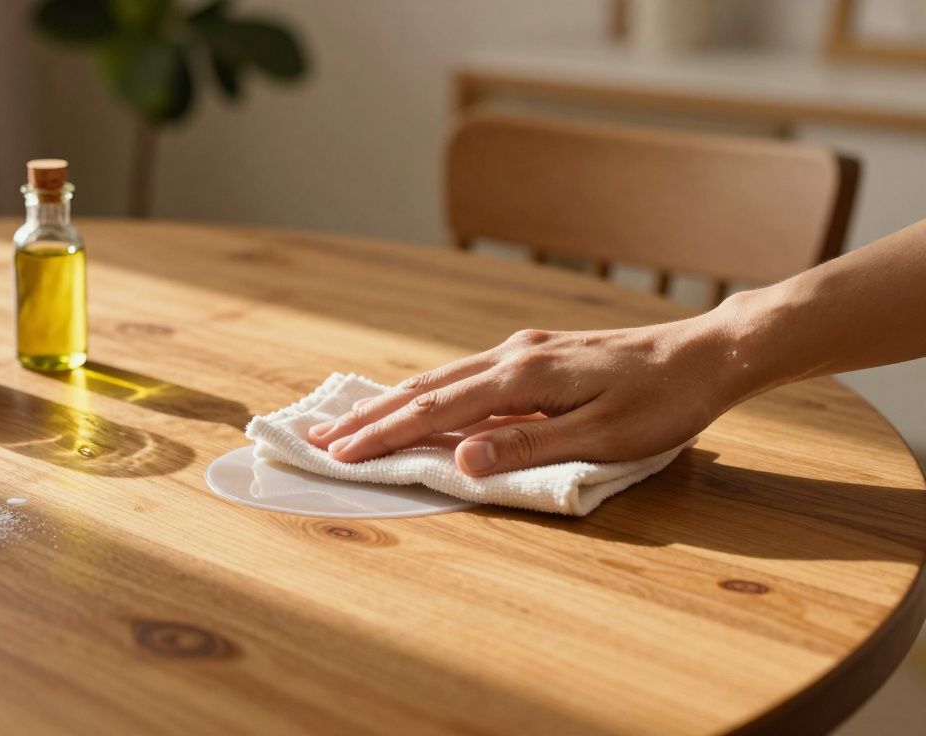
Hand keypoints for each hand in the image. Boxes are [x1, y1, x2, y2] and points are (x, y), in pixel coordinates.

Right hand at [307, 317, 740, 475]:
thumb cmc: (662, 402)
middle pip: (425, 387)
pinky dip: (427, 390)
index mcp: (523, 376)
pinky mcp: (535, 353)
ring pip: (441, 376)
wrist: (707, 352)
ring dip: (393, 401)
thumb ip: (528, 447)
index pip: (436, 409)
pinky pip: (465, 373)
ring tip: (352, 419)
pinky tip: (417, 398)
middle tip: (319, 436)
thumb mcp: (601, 436)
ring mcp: (522, 350)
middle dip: (370, 415)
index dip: (384, 434)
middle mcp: (512, 355)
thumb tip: (458, 457)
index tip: (338, 453)